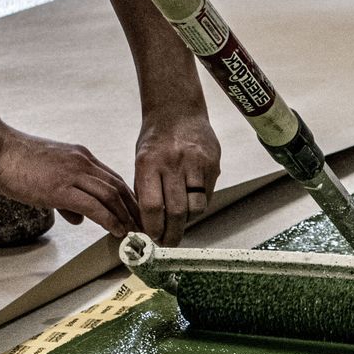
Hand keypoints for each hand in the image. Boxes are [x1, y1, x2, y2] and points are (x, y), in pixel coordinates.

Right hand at [0, 128, 138, 234]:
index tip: (137, 216)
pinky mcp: (60, 188)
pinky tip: (117, 231)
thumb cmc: (16, 162)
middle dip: (135, 210)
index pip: (114, 179)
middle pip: (120, 187)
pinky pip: (94, 206)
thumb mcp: (48, 178)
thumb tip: (79, 218)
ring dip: (127, 216)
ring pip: (111, 196)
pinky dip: (109, 219)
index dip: (129, 199)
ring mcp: (73, 173)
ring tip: (136, 233)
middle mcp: (83, 162)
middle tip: (145, 228)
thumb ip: (66, 198)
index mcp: (82, 157)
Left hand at [134, 107, 220, 244]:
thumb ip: (145, 191)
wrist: (178, 110)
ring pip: (195, 207)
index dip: (153, 228)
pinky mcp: (212, 164)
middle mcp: (172, 163)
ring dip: (187, 222)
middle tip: (169, 242)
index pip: (151, 206)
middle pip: (175, 211)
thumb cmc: (156, 139)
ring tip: (180, 224)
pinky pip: (207, 196)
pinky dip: (198, 206)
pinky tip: (191, 206)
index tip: (153, 238)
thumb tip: (148, 225)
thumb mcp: (141, 161)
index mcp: (148, 163)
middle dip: (172, 233)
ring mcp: (195, 163)